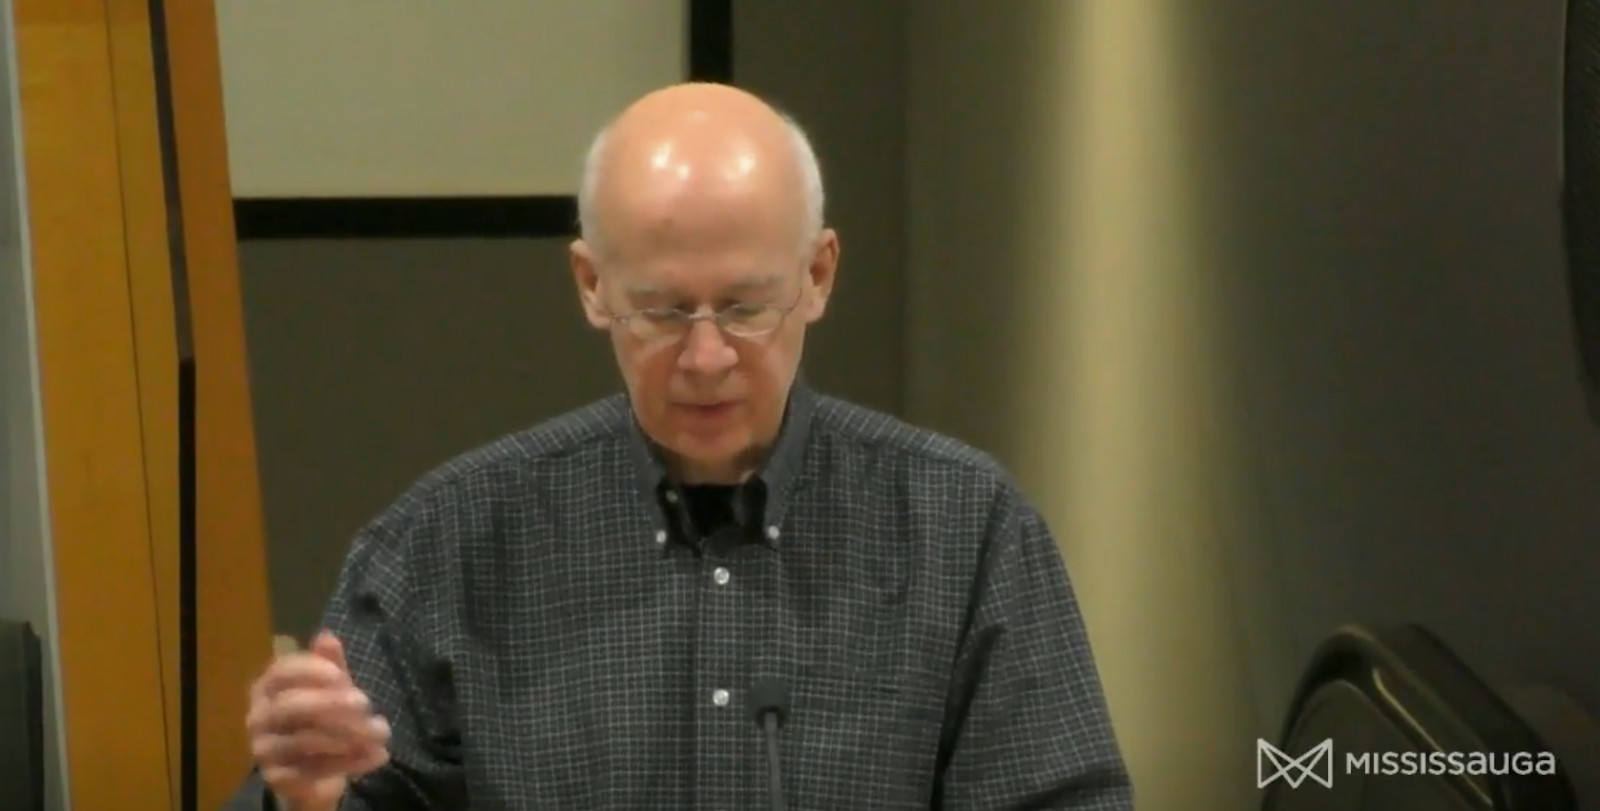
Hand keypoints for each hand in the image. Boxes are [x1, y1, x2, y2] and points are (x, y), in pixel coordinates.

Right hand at [246, 631, 391, 809]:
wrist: (312, 773)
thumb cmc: (319, 720)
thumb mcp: (330, 690)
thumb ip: (330, 666)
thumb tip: (327, 636)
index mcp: (267, 688)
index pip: (281, 671)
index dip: (310, 670)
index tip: (340, 675)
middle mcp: (258, 718)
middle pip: (290, 706)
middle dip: (332, 703)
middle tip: (366, 702)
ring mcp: (265, 750)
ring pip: (304, 740)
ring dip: (350, 734)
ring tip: (383, 731)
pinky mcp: (278, 780)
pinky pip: (315, 771)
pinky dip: (351, 762)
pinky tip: (378, 755)